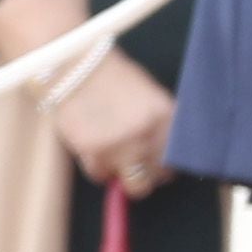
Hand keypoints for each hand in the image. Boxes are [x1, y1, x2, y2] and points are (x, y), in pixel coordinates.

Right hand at [51, 48, 178, 199]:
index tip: (157, 165)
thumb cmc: (113, 79)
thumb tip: (161, 158)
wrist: (76, 68)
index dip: (165, 166)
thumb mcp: (149, 97)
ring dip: (120, 173)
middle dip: (146, 177)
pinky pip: (99, 173)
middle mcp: (146, 136)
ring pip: (127, 183)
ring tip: (112, 153)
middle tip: (135, 167)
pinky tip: (94, 147)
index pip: (175, 160)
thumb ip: (160, 126)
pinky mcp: (93, 152)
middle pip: (153, 179)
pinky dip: (98, 165)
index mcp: (165, 118)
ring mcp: (120, 147)